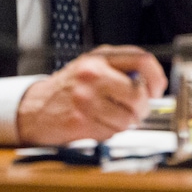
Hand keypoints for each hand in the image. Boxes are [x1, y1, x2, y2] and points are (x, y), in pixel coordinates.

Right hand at [15, 45, 166, 145]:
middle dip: (142, 108)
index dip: (156, 77)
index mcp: (99, 58)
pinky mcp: (81, 121)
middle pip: (138, 94)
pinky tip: (98, 124)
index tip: (156, 89)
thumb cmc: (68, 87)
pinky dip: (110, 133)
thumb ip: (121, 68)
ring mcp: (86, 99)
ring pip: (128, 119)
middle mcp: (93, 75)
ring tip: (112, 118)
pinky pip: (112, 133)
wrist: (35, 107)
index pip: (142, 60)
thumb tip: (151, 84)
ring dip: (125, 123)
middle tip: (136, 110)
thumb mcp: (93, 65)